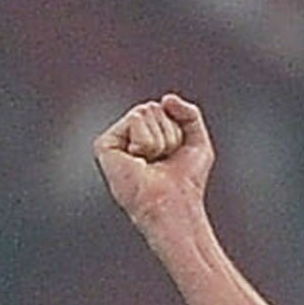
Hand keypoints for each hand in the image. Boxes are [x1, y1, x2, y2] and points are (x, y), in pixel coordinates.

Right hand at [93, 92, 213, 229]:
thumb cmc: (186, 183)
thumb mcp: (197, 143)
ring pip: (145, 112)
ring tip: (152, 163)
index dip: (177, 131)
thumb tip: (166, 98)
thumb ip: (190, 113)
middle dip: (168, 134)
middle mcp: (129, 137)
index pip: (163, 108)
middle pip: (153, 108)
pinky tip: (139, 162)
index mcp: (147, 136)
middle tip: (163, 161)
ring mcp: (116, 140)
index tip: (173, 157)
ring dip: (159, 141)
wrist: (175, 205)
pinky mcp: (105, 144)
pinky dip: (146, 141)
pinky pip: (135, 119)